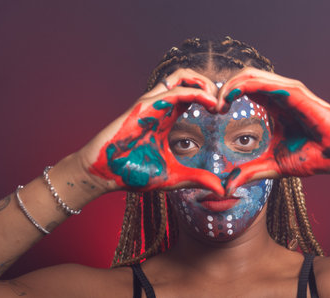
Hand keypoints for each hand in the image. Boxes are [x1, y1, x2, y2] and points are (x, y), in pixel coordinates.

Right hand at [78, 69, 224, 194]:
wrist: (104, 174)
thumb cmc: (133, 172)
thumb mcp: (174, 177)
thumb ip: (197, 179)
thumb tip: (222, 189)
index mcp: (167, 117)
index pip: (191, 94)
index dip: (210, 97)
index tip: (224, 112)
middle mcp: (160, 105)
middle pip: (188, 78)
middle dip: (210, 84)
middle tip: (224, 101)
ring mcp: (152, 103)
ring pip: (181, 76)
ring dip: (203, 82)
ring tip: (217, 99)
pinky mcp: (144, 106)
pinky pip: (173, 91)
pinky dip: (195, 93)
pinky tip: (210, 104)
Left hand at [217, 68, 329, 193]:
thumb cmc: (312, 158)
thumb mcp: (273, 166)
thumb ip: (251, 172)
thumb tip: (228, 186)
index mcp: (273, 106)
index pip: (243, 89)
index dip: (225, 96)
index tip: (212, 113)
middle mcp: (278, 94)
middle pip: (243, 78)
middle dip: (223, 89)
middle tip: (210, 107)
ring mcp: (287, 91)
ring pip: (251, 75)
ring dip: (230, 86)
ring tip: (218, 103)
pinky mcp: (296, 92)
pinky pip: (266, 82)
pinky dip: (245, 85)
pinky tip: (231, 97)